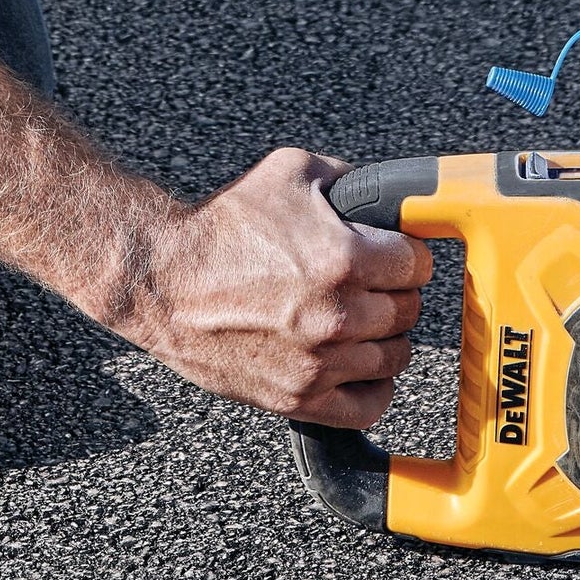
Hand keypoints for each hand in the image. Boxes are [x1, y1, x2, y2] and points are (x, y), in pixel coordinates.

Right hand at [130, 148, 431, 428]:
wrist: (162, 282)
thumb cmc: (221, 229)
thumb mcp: (290, 172)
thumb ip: (351, 180)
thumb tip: (389, 194)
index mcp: (343, 260)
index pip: (417, 265)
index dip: (405, 254)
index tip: (391, 255)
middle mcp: (337, 316)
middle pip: (409, 311)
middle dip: (393, 292)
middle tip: (370, 283)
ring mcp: (319, 363)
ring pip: (395, 356)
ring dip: (383, 336)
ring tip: (359, 319)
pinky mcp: (298, 398)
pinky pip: (369, 407)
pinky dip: (374, 387)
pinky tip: (360, 365)